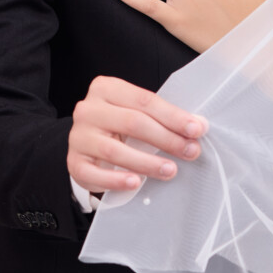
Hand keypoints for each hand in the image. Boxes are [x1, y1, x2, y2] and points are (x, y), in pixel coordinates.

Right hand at [67, 75, 205, 196]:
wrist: (88, 146)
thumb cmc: (119, 128)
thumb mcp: (137, 114)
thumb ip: (163, 118)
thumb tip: (198, 126)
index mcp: (106, 89)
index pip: (144, 101)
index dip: (173, 116)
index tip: (197, 130)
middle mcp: (89, 109)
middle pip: (133, 123)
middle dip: (166, 139)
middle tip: (190, 152)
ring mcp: (79, 136)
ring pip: (116, 150)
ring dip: (147, 162)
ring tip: (171, 170)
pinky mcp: (74, 162)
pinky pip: (95, 173)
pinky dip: (117, 180)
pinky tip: (137, 183)